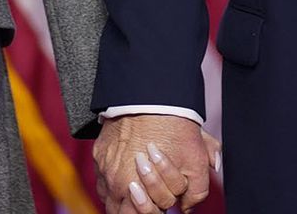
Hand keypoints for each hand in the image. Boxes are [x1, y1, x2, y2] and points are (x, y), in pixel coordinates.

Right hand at [93, 115, 212, 212]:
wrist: (150, 95)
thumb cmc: (175, 125)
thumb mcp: (196, 157)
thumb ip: (198, 187)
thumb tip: (189, 206)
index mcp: (149, 188)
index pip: (154, 211)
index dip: (164, 206)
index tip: (165, 202)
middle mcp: (124, 184)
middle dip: (142, 209)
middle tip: (151, 202)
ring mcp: (108, 172)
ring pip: (110, 203)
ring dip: (122, 203)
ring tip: (135, 194)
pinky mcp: (99, 157)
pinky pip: (101, 184)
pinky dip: (110, 187)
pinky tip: (122, 181)